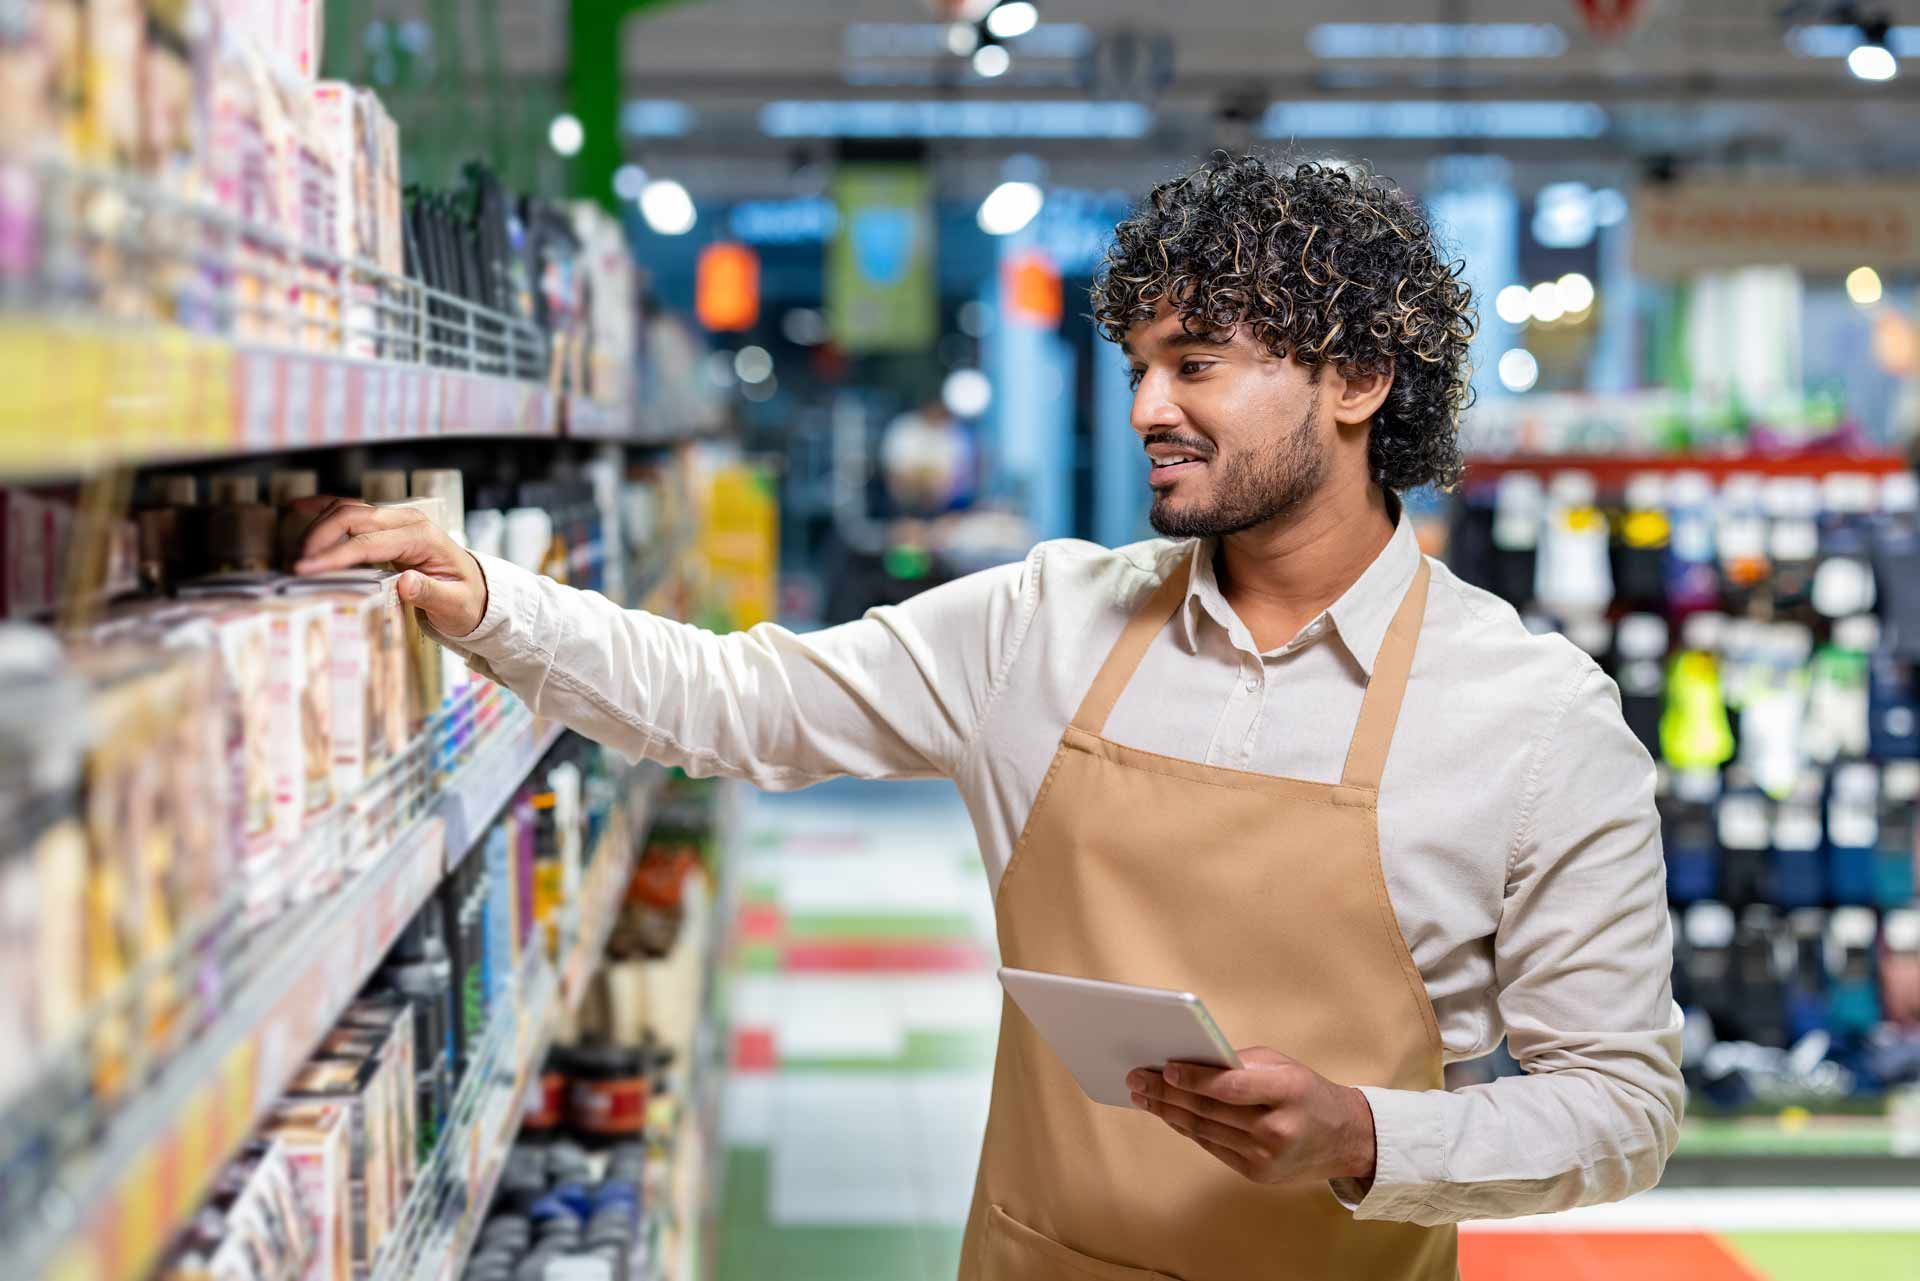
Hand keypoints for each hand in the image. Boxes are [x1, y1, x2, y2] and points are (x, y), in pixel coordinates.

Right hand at [293, 496, 487, 636]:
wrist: (477, 590)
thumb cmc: (466, 600)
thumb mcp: (456, 605)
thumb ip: (432, 594)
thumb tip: (405, 583)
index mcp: (423, 538)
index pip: (369, 543)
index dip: (334, 555)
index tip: (305, 570)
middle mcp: (408, 521)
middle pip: (352, 518)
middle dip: (318, 538)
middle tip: (295, 566)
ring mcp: (396, 518)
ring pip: (347, 510)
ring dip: (317, 528)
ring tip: (295, 555)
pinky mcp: (386, 522)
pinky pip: (350, 508)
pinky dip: (323, 506)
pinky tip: (297, 507)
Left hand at [1127, 1047, 1376, 1186]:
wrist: (1344, 1139)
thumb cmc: (1306, 1092)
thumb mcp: (1283, 1066)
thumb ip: (1239, 1063)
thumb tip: (1188, 1062)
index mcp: (1288, 1092)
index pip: (1232, 1087)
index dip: (1195, 1079)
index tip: (1165, 1068)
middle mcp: (1277, 1128)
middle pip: (1210, 1110)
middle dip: (1167, 1093)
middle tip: (1136, 1078)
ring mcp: (1266, 1156)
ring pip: (1204, 1130)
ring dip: (1168, 1111)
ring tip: (1142, 1094)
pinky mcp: (1256, 1173)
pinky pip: (1211, 1146)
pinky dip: (1185, 1129)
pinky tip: (1167, 1114)